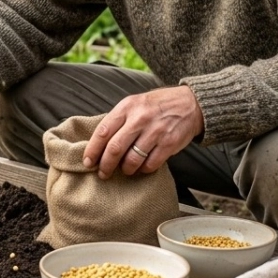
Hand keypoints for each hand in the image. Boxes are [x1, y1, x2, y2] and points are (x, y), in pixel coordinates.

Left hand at [82, 86, 203, 179]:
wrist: (190, 104)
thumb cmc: (156, 106)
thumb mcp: (134, 104)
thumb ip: (118, 120)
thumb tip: (97, 144)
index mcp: (127, 107)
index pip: (103, 131)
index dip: (93, 150)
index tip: (88, 162)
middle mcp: (140, 118)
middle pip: (115, 148)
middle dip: (106, 165)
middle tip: (103, 173)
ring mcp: (156, 131)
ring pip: (132, 159)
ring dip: (125, 169)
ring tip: (125, 170)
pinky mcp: (169, 143)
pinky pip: (150, 164)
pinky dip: (143, 169)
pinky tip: (142, 167)